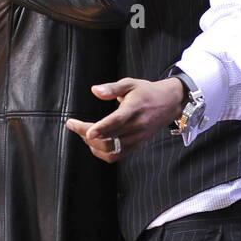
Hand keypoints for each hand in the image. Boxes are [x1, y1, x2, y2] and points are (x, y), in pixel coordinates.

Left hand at [66, 76, 184, 160]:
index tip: (86, 132)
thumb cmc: (146, 92)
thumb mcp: (130, 84)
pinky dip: (100, 152)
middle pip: (108, 138)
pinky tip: (93, 142)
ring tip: (82, 132)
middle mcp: (136, 127)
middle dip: (86, 134)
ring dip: (92, 144)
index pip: (117, 122)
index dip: (101, 129)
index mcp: (134, 110)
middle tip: (73, 124)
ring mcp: (136, 139)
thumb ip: (111, 88)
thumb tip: (94, 90)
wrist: (168, 104)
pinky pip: (114, 156)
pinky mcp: (135, 146)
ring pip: (110, 150)